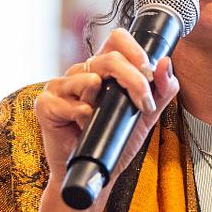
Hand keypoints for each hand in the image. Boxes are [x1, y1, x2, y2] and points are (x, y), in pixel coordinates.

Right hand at [34, 28, 179, 196]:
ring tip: (104, 119)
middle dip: (133, 80)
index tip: (149, 74)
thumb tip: (165, 64)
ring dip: (105, 102)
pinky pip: (67, 103)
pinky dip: (81, 115)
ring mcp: (61, 86)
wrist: (94, 171)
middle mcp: (81, 72)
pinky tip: (84, 125)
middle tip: (143, 103)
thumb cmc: (114, 140)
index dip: (136, 51)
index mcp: (103, 68)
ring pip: (88, 78)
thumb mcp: (146, 116)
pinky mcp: (45, 104)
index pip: (117, 39)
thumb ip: (161, 91)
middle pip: (108, 58)